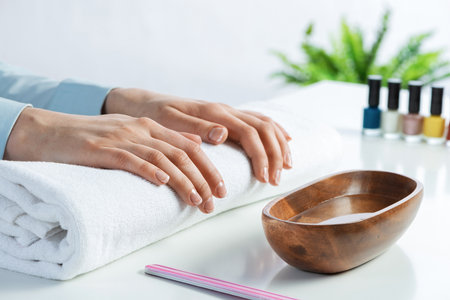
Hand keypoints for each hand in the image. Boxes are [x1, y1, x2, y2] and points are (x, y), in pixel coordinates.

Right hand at [4, 107, 226, 212]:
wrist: (51, 131)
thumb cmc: (93, 138)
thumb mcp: (132, 134)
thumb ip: (162, 139)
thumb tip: (194, 146)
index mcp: (151, 126)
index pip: (190, 147)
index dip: (209, 168)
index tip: (220, 189)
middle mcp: (142, 129)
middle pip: (183, 153)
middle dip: (202, 179)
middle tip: (213, 202)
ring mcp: (123, 138)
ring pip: (163, 158)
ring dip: (183, 181)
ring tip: (196, 200)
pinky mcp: (104, 149)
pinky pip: (132, 159)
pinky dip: (150, 170)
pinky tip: (163, 182)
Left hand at [104, 88, 291, 184]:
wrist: (144, 104)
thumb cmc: (155, 115)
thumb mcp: (169, 122)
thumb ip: (197, 127)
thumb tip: (224, 134)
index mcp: (215, 113)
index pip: (250, 133)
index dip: (262, 156)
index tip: (264, 179)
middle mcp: (226, 110)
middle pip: (264, 129)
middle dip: (275, 154)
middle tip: (275, 180)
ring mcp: (227, 112)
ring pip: (265, 123)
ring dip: (279, 145)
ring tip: (286, 168)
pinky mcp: (226, 116)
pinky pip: (257, 120)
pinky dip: (274, 131)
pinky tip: (284, 141)